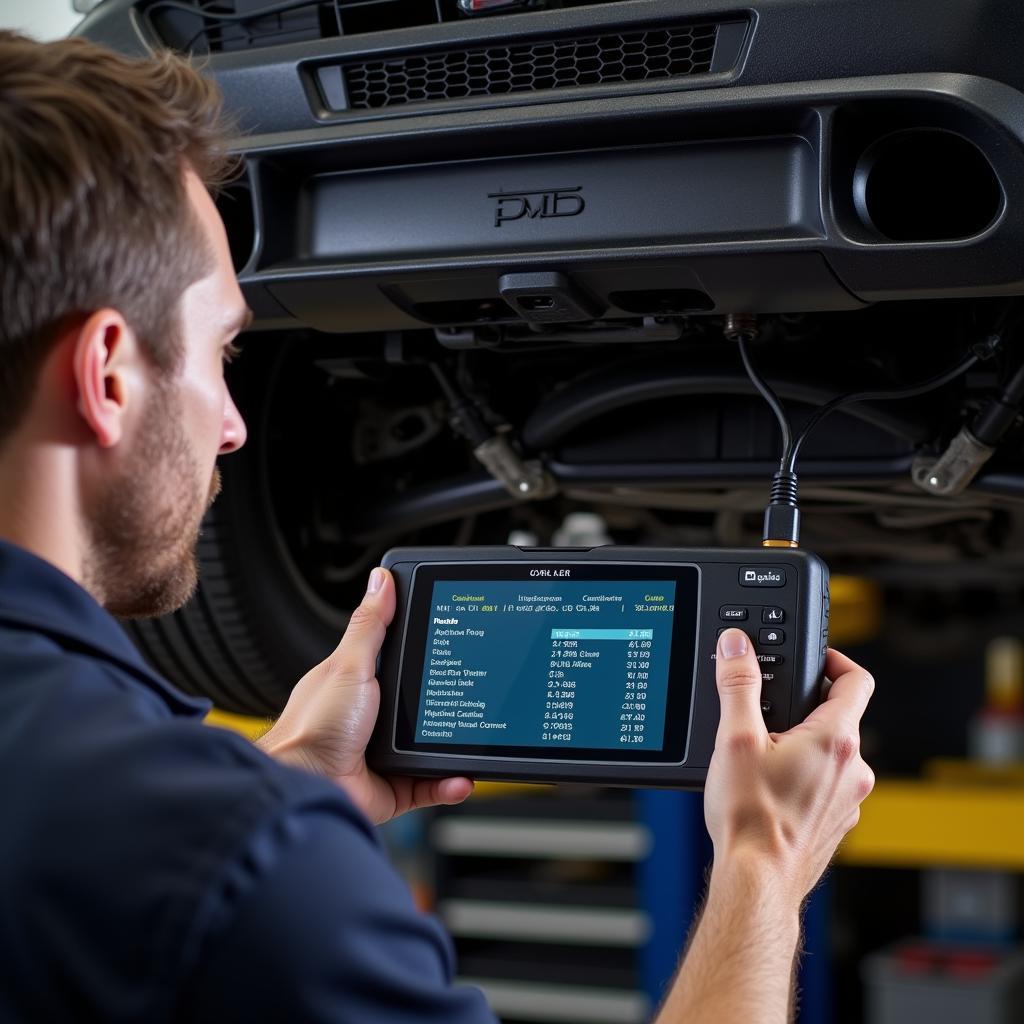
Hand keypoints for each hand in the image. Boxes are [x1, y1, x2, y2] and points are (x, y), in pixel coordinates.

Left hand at [258, 567, 473, 823]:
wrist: (303, 787)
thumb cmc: (311, 728)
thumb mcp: (349, 665)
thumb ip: (370, 625)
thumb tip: (381, 582)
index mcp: (360, 683)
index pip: (400, 659)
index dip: (426, 651)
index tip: (454, 641)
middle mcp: (372, 717)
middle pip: (422, 702)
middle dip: (448, 701)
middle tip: (469, 692)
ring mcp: (383, 752)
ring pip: (432, 744)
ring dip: (454, 745)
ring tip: (473, 737)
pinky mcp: (393, 786)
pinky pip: (431, 783)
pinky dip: (448, 782)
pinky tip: (460, 775)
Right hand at [704, 629, 874, 906]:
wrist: (757, 882)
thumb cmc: (751, 819)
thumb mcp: (735, 738)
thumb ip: (737, 684)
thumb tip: (736, 646)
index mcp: (836, 740)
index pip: (856, 679)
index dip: (834, 659)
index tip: (813, 657)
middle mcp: (854, 769)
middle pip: (840, 716)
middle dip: (805, 707)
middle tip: (768, 710)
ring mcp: (849, 799)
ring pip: (833, 754)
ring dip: (804, 745)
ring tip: (763, 754)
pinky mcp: (837, 823)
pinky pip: (827, 786)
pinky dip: (805, 778)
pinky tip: (771, 788)